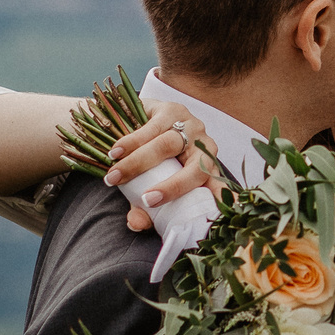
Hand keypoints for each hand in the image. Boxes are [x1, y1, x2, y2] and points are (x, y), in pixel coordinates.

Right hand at [101, 103, 221, 231]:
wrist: (139, 120)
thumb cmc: (151, 160)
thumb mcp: (148, 185)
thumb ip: (143, 207)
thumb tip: (135, 224)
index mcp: (207, 168)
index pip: (218, 188)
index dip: (218, 202)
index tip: (214, 220)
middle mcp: (205, 146)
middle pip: (196, 169)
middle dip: (172, 187)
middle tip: (146, 200)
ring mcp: (190, 125)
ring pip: (167, 145)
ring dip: (139, 163)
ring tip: (115, 176)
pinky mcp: (171, 109)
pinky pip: (151, 128)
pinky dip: (131, 142)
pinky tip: (116, 153)